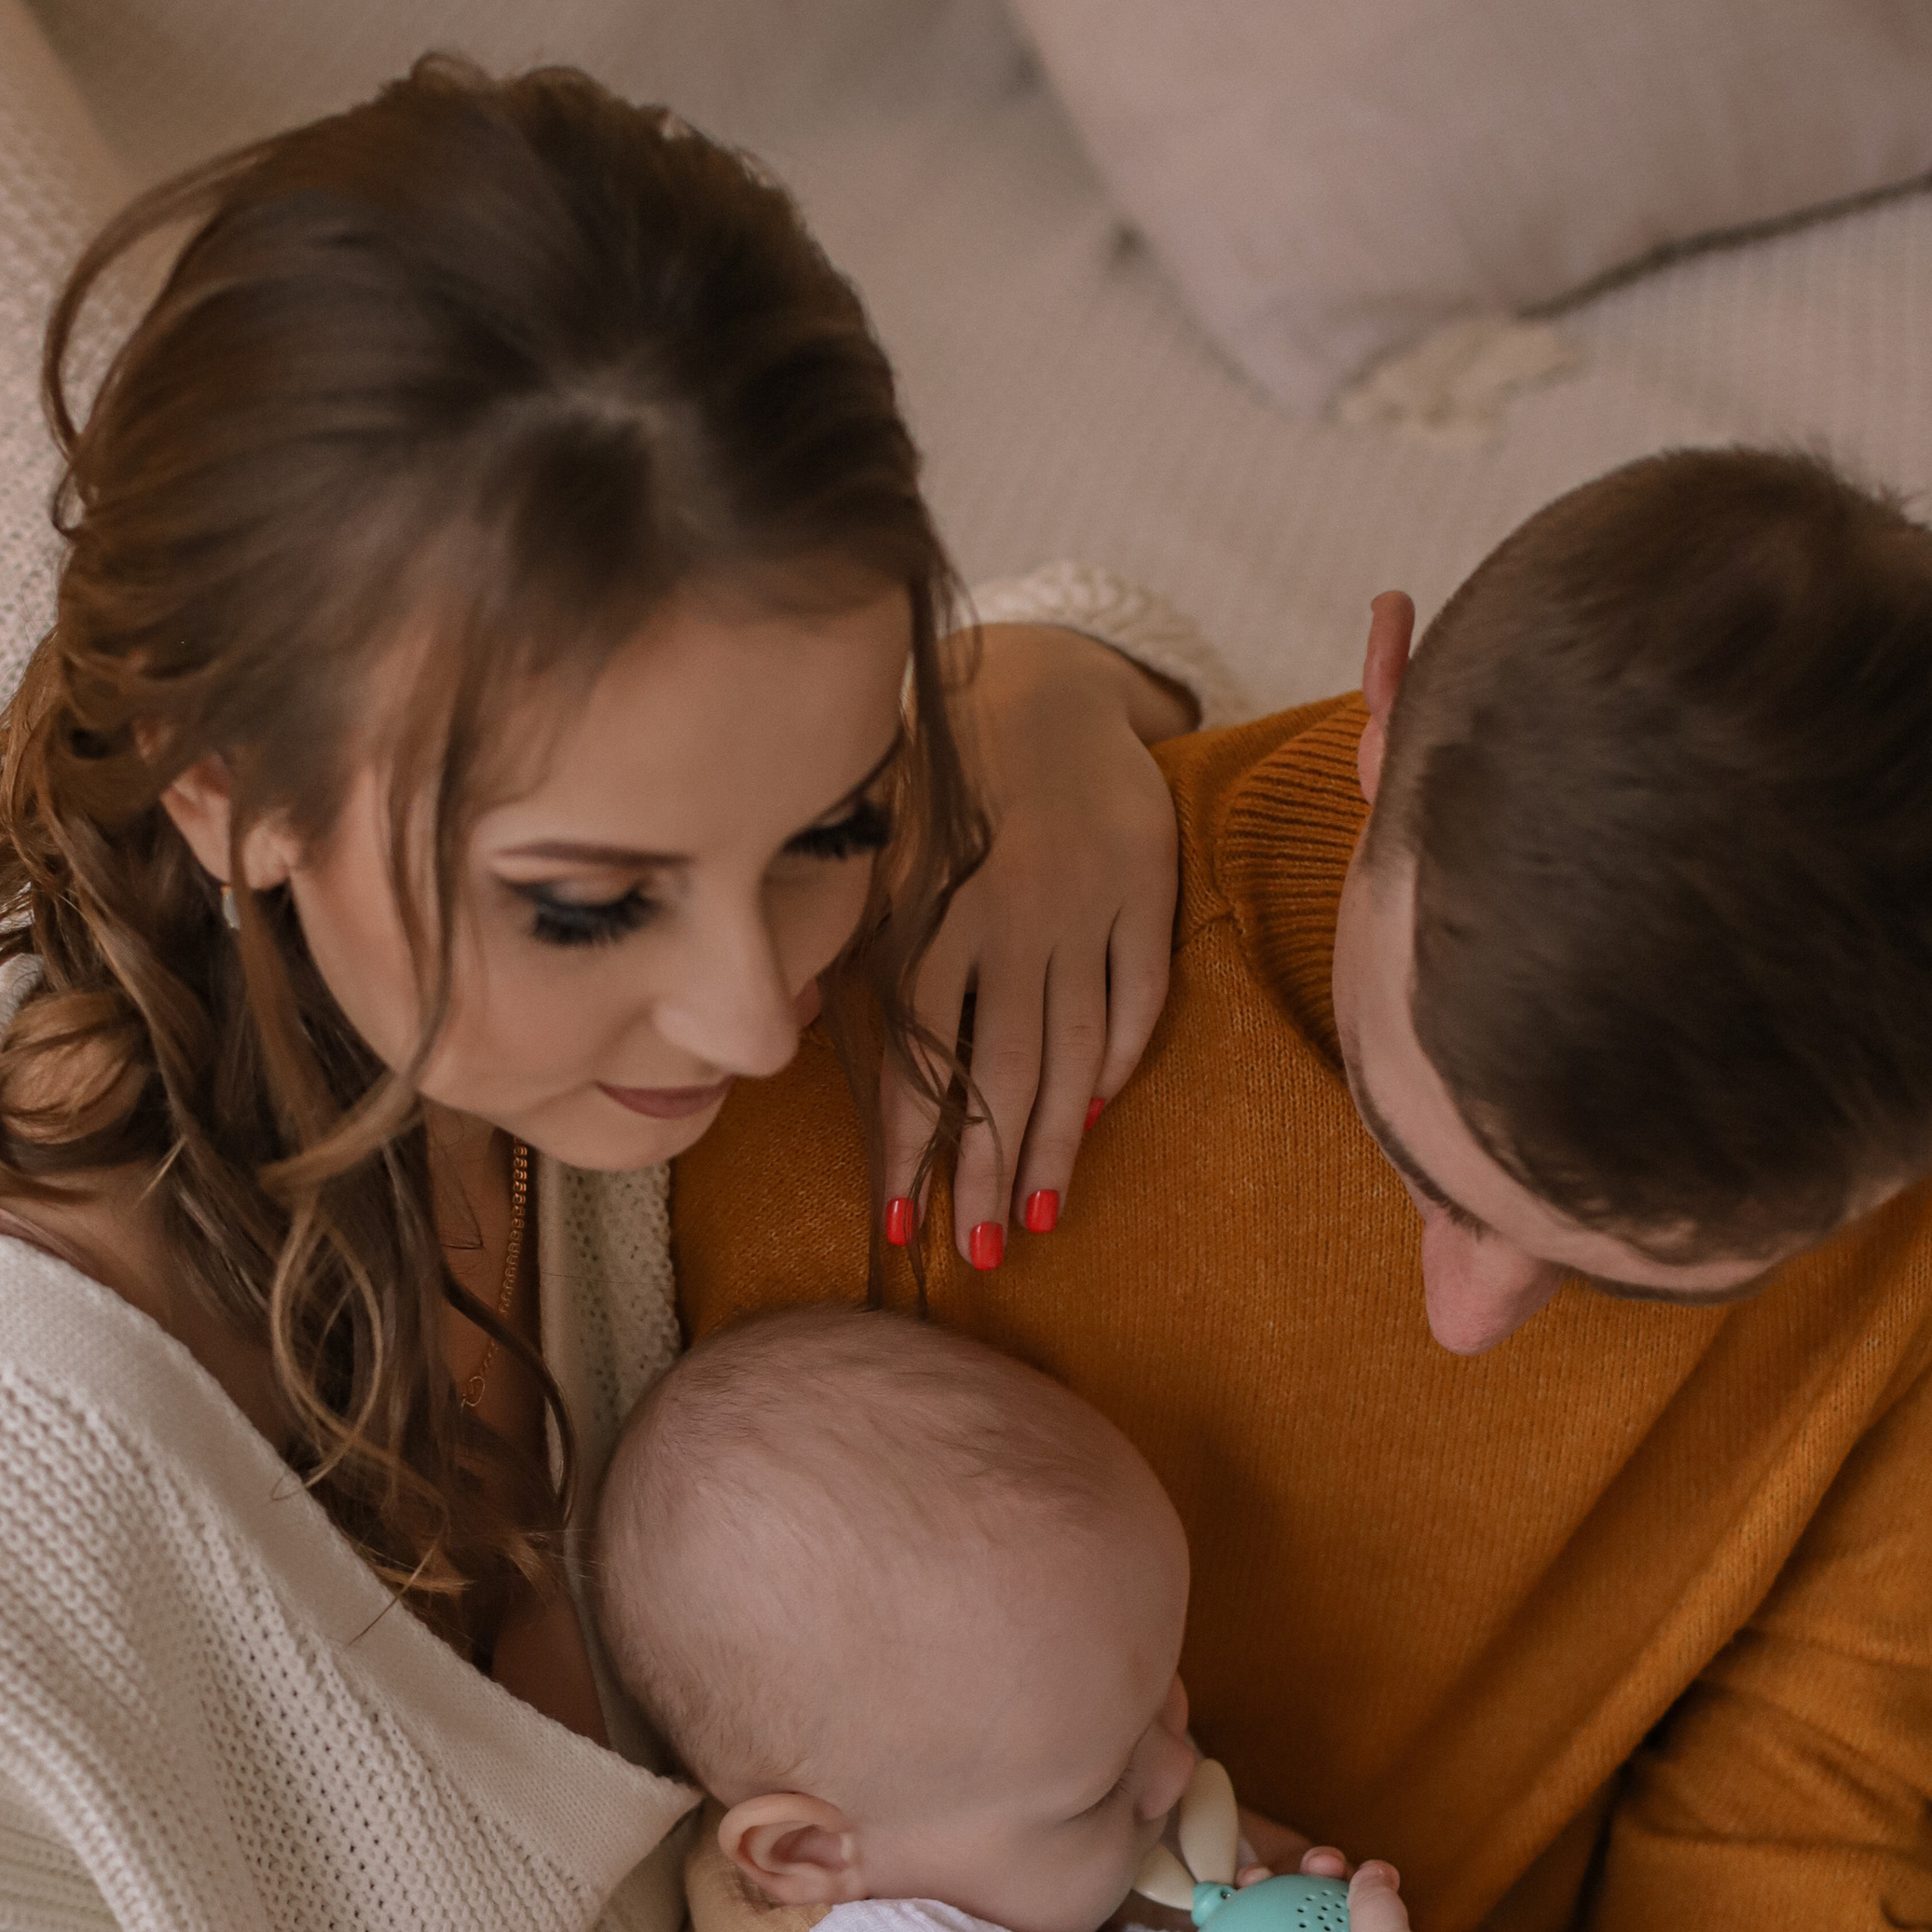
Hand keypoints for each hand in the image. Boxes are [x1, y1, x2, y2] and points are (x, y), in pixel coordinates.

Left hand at [893, 624, 1189, 1255]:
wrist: (1047, 681)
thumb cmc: (943, 784)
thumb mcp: (879, 847)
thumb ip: (843, 936)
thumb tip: (785, 1025)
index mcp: (930, 910)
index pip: (917, 1054)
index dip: (907, 1143)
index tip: (899, 1222)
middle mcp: (1008, 914)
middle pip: (1001, 1070)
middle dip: (986, 1169)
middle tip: (979, 1250)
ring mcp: (1083, 903)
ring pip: (1075, 1047)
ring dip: (1055, 1141)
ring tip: (1038, 1217)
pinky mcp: (1146, 889)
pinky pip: (1138, 994)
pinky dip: (1121, 1059)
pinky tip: (1095, 1118)